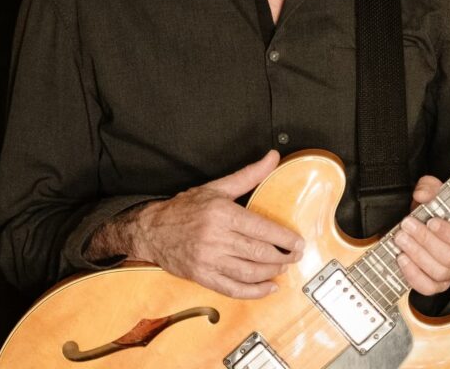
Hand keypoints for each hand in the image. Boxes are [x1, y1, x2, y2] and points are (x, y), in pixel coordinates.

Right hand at [131, 150, 303, 298]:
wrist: (151, 230)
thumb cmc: (185, 207)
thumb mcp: (217, 187)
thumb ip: (249, 175)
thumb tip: (273, 157)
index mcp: (222, 214)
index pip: (261, 229)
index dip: (284, 238)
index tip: (299, 242)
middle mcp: (216, 238)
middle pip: (258, 253)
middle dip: (283, 257)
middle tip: (296, 255)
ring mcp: (208, 260)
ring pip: (248, 272)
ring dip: (271, 273)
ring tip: (284, 268)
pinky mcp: (202, 277)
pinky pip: (233, 289)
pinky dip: (254, 292)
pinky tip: (268, 288)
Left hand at [393, 175, 449, 295]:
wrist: (426, 223)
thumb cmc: (436, 209)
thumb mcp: (435, 191)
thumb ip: (430, 188)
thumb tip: (422, 194)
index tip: (432, 221)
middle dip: (425, 240)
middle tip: (407, 225)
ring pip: (438, 272)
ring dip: (416, 254)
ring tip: (401, 238)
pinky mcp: (438, 284)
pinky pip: (428, 288)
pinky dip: (413, 275)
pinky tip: (402, 258)